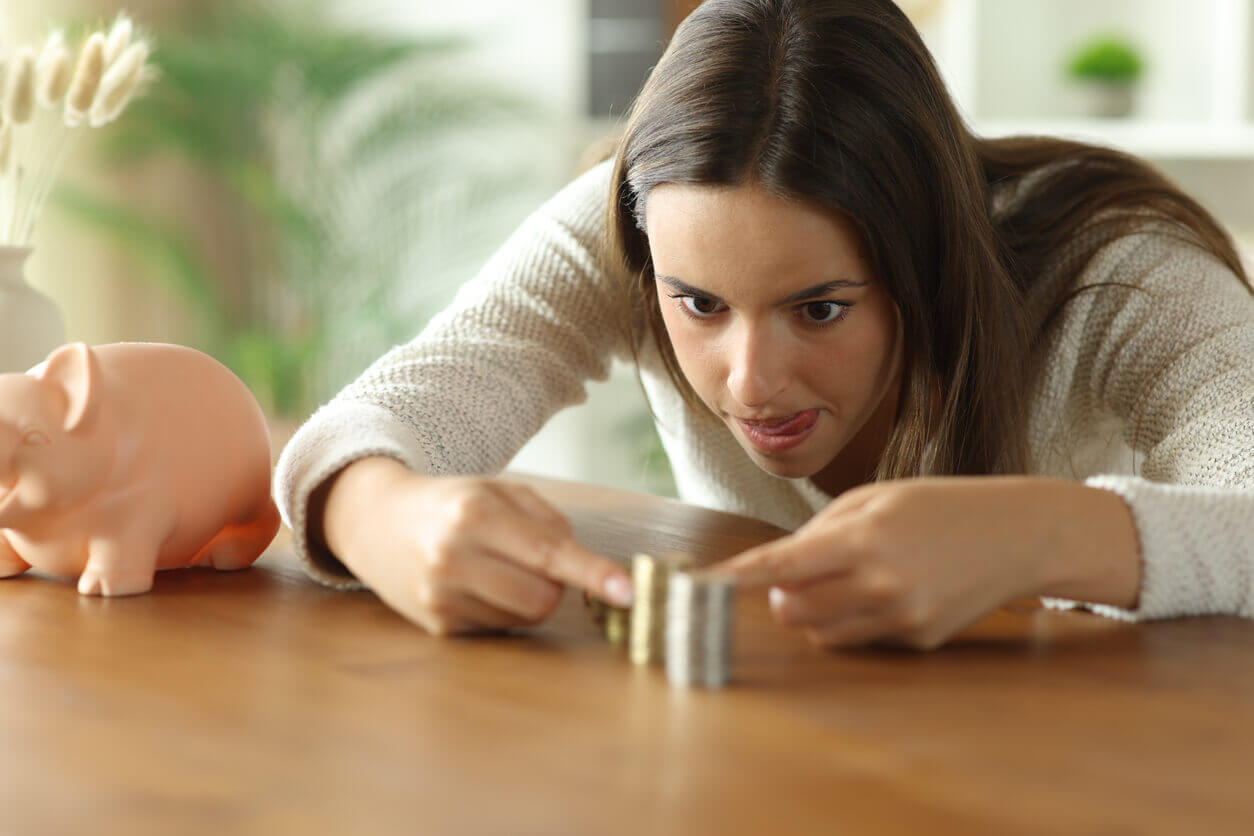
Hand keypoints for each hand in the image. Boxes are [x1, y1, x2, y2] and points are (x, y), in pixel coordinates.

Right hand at [316, 457, 633, 635]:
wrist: (375, 522)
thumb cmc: (451, 503)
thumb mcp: (498, 490)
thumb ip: (547, 520)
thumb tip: (585, 565)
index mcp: (475, 513)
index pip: (548, 552)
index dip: (593, 573)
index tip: (626, 591)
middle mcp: (454, 556)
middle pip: (543, 596)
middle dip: (557, 584)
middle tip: (537, 562)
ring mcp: (441, 595)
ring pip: (525, 617)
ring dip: (531, 598)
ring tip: (501, 570)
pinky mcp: (437, 625)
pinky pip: (500, 628)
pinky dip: (503, 609)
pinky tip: (477, 585)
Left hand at [711, 477, 1139, 650]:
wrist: (1019, 534)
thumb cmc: (940, 505)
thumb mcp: (876, 498)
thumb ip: (821, 531)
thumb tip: (776, 567)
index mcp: (865, 538)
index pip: (783, 565)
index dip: (738, 578)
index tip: (702, 585)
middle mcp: (881, 584)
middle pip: (792, 609)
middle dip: (783, 593)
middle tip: (805, 569)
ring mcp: (902, 618)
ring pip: (820, 633)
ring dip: (815, 610)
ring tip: (851, 576)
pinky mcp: (918, 641)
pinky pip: (860, 639)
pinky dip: (856, 619)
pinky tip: (890, 589)